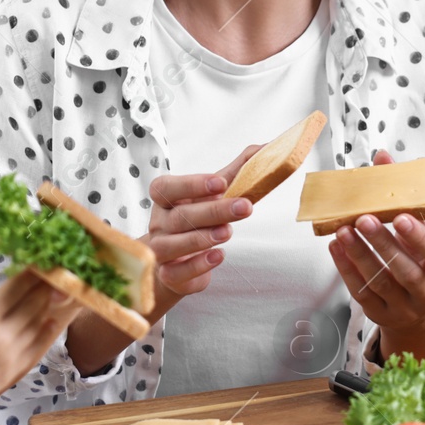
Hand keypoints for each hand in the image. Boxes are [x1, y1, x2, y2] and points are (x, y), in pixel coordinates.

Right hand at [0, 271, 76, 421]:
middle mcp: (1, 336)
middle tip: (54, 269)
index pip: (18, 287)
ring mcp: (10, 356)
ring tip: (57, 289)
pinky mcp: (12, 373)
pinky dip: (48, 331)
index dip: (32, 271)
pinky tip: (52, 320)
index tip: (40, 259)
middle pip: (35, 302)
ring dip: (49, 304)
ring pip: (39, 323)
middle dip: (45, 283)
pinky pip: (38, 348)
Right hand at [142, 144, 261, 320]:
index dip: (191, 184)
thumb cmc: (195, 220)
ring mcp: (160, 250)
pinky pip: (178, 272)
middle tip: (245, 207)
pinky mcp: (169, 275)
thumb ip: (236, 172)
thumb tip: (266, 149)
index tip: (220, 182)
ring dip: (202, 238)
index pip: (166, 187)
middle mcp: (159, 224)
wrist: (174, 261)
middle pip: (180, 217)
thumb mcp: (212, 195)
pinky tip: (218, 256)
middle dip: (214, 211)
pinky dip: (198, 265)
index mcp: (165, 199)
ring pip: (174, 245)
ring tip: (228, 232)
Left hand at [327, 150, 424, 362]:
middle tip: (363, 219)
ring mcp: (404, 309)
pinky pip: (361, 292)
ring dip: (359, 254)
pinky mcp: (380, 315)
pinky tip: (336, 248)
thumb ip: (409, 200)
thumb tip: (383, 158)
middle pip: (405, 270)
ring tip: (343, 230)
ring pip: (380, 282)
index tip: (401, 218)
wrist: (423, 315)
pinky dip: (346, 269)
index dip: (420, 238)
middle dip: (383, 244)